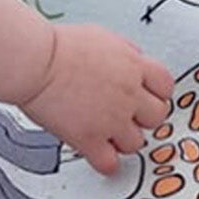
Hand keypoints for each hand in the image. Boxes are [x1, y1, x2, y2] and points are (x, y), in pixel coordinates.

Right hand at [18, 23, 172, 175]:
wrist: (33, 60)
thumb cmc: (56, 46)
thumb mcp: (101, 36)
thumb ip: (125, 52)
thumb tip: (134, 61)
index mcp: (133, 65)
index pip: (166, 86)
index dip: (156, 93)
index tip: (146, 97)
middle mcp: (128, 94)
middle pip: (157, 117)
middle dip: (142, 117)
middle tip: (126, 114)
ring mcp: (111, 119)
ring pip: (136, 143)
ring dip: (121, 138)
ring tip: (104, 130)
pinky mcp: (90, 138)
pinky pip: (110, 163)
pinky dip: (104, 160)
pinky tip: (94, 150)